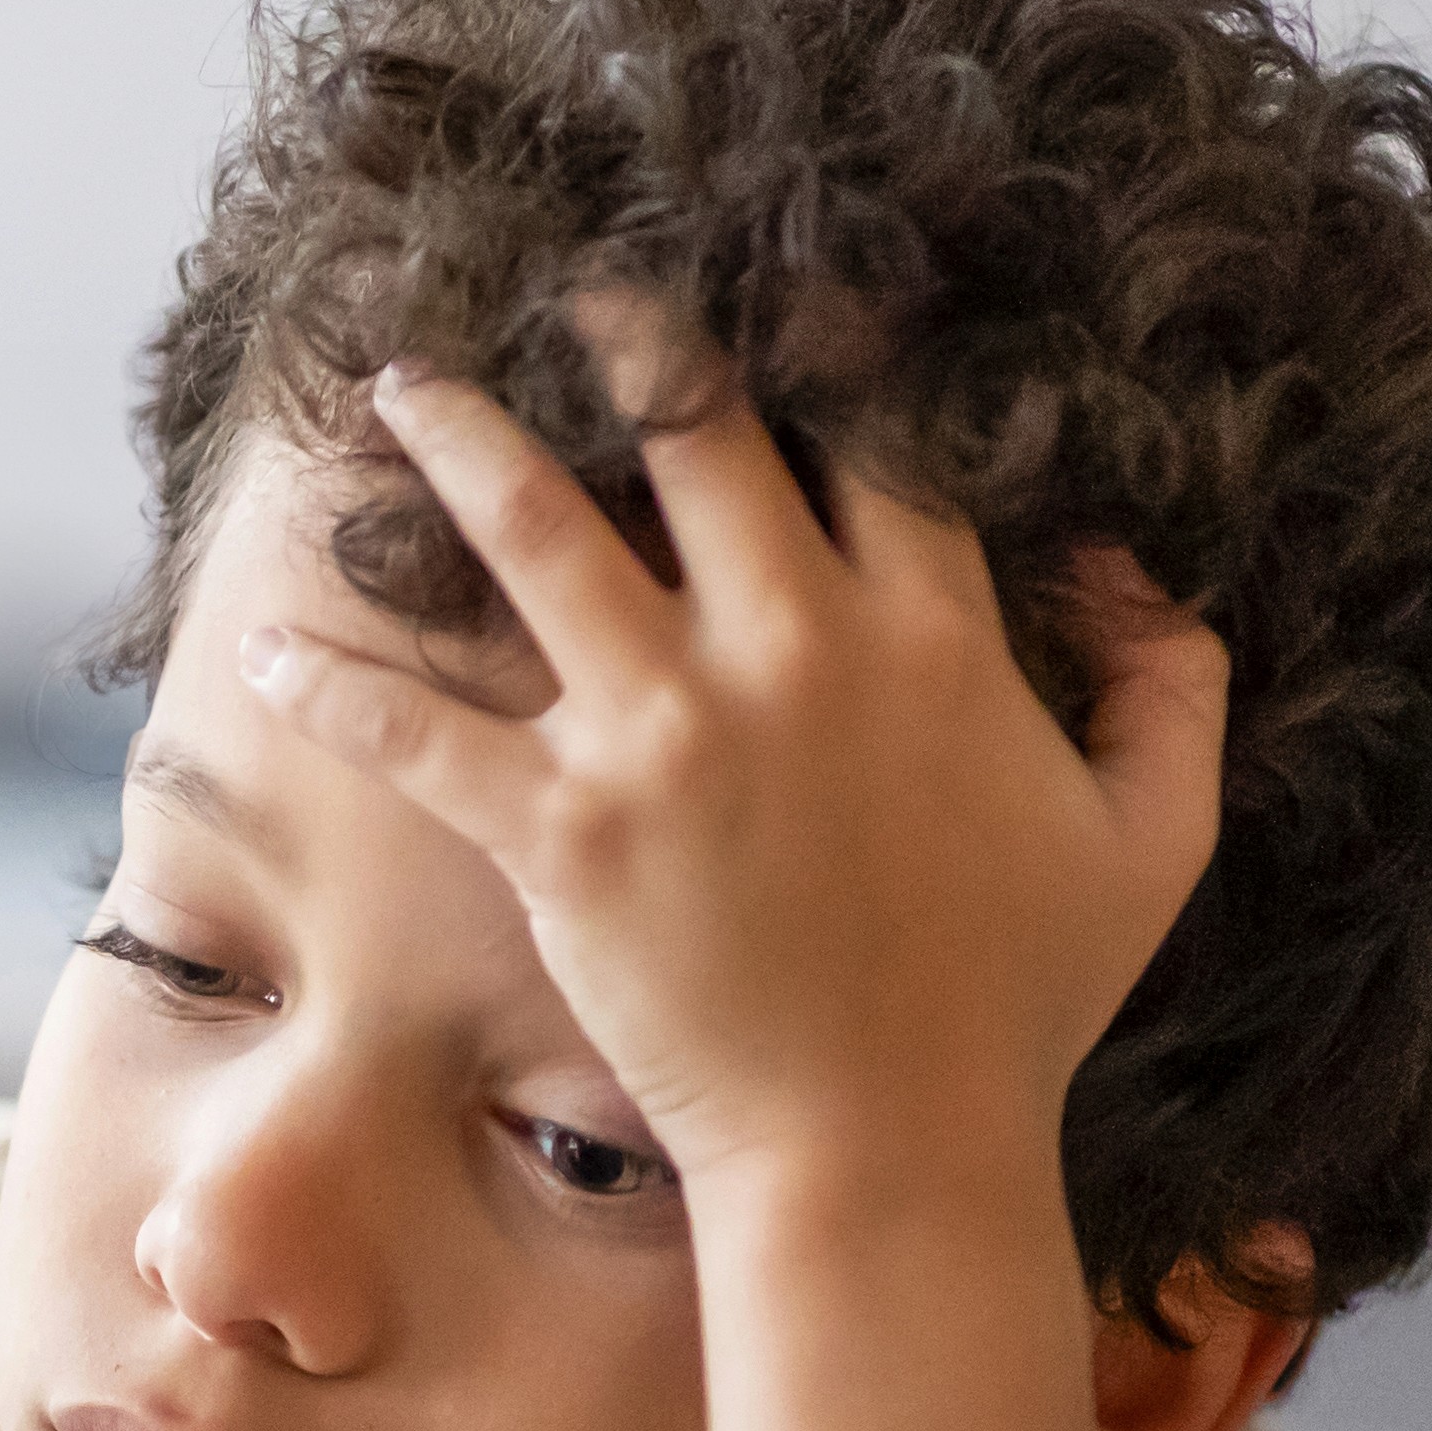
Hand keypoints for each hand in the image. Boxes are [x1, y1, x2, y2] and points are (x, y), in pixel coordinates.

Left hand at [238, 306, 1242, 1430]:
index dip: (831, 345)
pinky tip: (259, 646)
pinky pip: (421, 733)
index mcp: (935, 638)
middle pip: (700, 438)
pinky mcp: (561, 831)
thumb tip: (1140, 569)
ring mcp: (665, 735)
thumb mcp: (1151, 837)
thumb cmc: (1020, 1007)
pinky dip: (335, 686)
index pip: (879, 440)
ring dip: (464, 441)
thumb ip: (1172, 685)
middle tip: (580, 279)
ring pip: (539, 535)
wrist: (889, 1155)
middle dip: (636, 341)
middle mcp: (791, 651)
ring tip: (404, 379)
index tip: (785, 275)